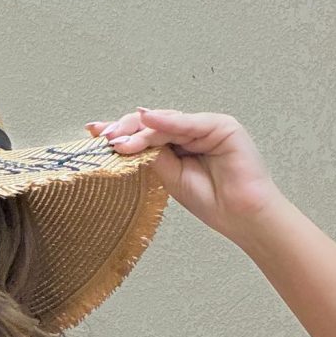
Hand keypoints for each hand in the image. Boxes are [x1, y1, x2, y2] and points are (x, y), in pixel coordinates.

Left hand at [85, 108, 285, 237]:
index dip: (121, 132)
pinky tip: (146, 120)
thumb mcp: (170, 178)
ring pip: (166, 122)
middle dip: (125, 128)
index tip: (94, 133)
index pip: (145, 133)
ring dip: (139, 130)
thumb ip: (152, 157)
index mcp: (178, 144)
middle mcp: (191, 131)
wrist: (241, 216)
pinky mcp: (222, 126)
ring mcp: (206, 126)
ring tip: (117, 140)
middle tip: (103, 136)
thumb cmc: (211, 200)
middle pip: (152, 123)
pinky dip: (167, 122)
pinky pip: (189, 123)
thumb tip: (124, 142)